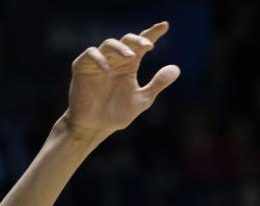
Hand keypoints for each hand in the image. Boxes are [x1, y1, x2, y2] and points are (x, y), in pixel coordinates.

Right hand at [62, 22, 179, 140]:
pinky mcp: (82, 67)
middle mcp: (115, 60)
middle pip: (126, 41)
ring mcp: (98, 62)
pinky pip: (90, 54)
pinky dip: (99, 58)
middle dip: (137, 40)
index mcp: (129, 66)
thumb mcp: (143, 99)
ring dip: (120, 48)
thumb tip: (177, 68)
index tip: (165, 26)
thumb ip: (158, 83)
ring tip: (131, 56)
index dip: (152, 34)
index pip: (141, 45)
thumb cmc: (118, 113)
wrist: (97, 127)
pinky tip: (108, 69)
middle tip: (148, 45)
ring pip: (108, 44)